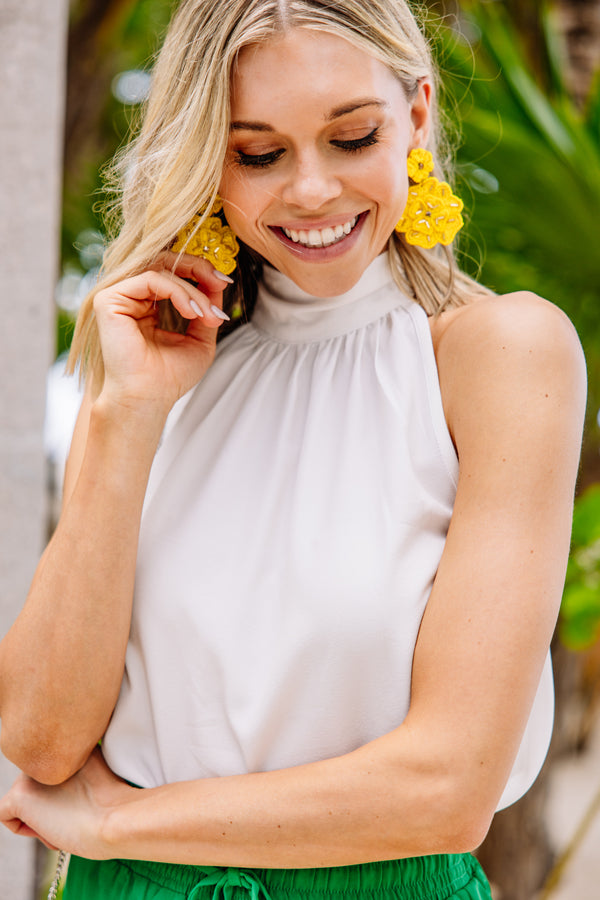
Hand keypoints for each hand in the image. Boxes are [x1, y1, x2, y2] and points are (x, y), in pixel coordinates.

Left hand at [0, 749, 136, 858]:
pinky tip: (49, 827)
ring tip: (65, 820)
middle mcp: (44, 751)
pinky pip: (6, 815)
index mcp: (65, 741)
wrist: (115, 819)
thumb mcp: (96, 767)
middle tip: (73, 811)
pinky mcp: (18, 796)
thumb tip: (66, 774)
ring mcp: (29, 773)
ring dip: (39, 815)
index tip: (82, 798)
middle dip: (48, 802)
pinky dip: (23, 828)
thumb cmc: (113, 802)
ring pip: (24, 799)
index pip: (50, 768)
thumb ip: (76, 761)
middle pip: (36, 783)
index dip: (62, 789)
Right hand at [94, 252, 231, 414]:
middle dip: (198, 268)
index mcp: (147, 306)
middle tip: (220, 282)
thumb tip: (218, 284)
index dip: (199, 272)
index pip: (173, 274)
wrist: (148, 399)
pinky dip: (177, 291)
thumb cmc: (169, 377)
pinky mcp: (109, 300)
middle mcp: (131, 298)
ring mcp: (118, 297)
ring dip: (192, 289)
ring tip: (206, 315)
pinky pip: (150, 279)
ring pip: (162, 270)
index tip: (224, 283)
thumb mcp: (199, 339)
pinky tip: (192, 312)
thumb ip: (206, 310)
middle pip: (165, 261)